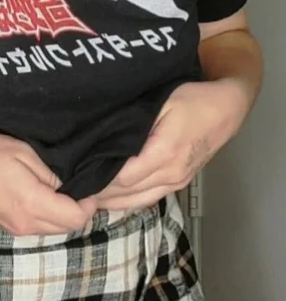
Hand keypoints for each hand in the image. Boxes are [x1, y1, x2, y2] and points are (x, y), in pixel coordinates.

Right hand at [0, 131, 99, 235]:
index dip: (90, 201)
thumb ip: (50, 172)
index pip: (77, 217)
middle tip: (79, 181)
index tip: (89, 180)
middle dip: (79, 208)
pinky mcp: (5, 227)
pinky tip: (42, 192)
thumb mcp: (21, 152)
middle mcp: (26, 225)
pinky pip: (37, 226)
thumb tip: (73, 184)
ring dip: (63, 212)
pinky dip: (48, 214)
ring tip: (61, 184)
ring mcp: (14, 229)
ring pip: (53, 229)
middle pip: (68, 227)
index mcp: (32, 205)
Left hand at [91, 78, 250, 211]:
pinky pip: (149, 198)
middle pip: (127, 192)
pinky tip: (109, 197)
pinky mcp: (179, 183)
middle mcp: (171, 173)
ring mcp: (177, 181)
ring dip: (111, 200)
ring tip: (86, 193)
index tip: (76, 174)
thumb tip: (105, 136)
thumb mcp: (161, 103)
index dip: (98, 178)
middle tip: (74, 186)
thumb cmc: (192, 99)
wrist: (225, 111)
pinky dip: (127, 201)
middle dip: (99, 191)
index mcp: (164, 152)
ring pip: (137, 200)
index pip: (122, 176)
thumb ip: (135, 123)